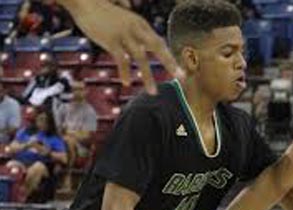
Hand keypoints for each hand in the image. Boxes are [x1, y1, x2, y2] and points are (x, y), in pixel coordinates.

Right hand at [63, 0, 182, 94]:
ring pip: (141, 58)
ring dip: (148, 77)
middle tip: (181, 77)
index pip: (159, 42)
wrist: (84, 1)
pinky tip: (127, 83)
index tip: (178, 70)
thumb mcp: (123, 21)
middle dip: (170, 63)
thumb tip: (141, 48)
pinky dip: (124, 72)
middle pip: (158, 47)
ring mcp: (124, 34)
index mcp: (141, 24)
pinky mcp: (111, 40)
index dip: (169, 56)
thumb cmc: (101, 12)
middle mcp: (136, 28)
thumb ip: (134, 34)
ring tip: (153, 92)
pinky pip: (121, 59)